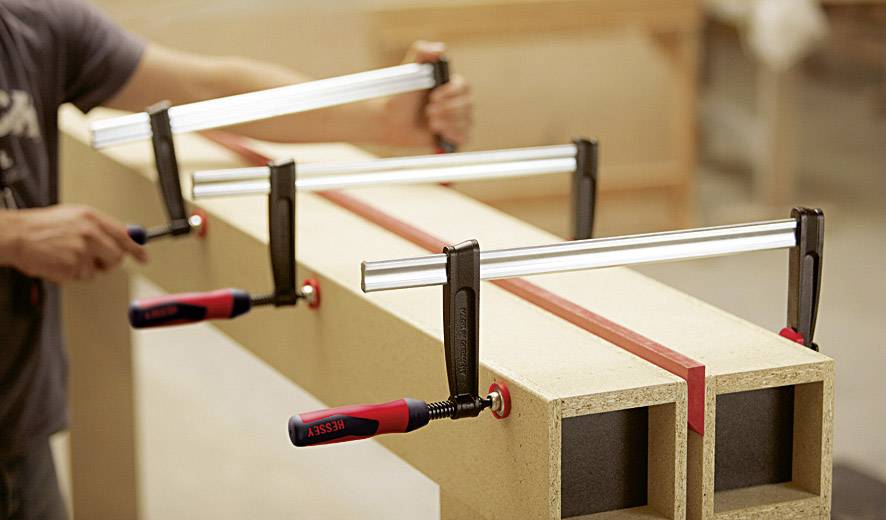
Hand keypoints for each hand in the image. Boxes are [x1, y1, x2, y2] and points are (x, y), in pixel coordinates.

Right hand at [2, 205, 147, 282]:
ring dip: (84, 269)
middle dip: (107, 263)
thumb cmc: (40, 227)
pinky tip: (57, 263)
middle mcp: (91, 233)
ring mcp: (82, 251)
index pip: (125, 236)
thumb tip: (121, 236)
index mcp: (92, 218)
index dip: (137, 249)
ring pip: (97, 271)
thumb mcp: (74, 217)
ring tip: (65, 256)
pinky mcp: (72, 267)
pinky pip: (80, 277)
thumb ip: (98, 226)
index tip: (143, 258)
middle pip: (116, 257)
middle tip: (92, 260)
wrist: (15, 235)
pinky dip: (70, 274)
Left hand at [381, 41, 472, 147]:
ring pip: (467, 122)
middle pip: (468, 106)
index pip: (465, 87)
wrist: (391, 119)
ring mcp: (457, 120)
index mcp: (451, 85)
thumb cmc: (401, 94)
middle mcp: (457, 102)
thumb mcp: (409, 68)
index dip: (451, 93)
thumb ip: (422, 52)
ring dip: (448, 123)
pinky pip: (465, 137)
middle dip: (448, 110)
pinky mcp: (453, 136)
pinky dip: (454, 135)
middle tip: (429, 111)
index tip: (433, 96)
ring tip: (431, 123)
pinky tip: (441, 133)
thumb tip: (440, 49)